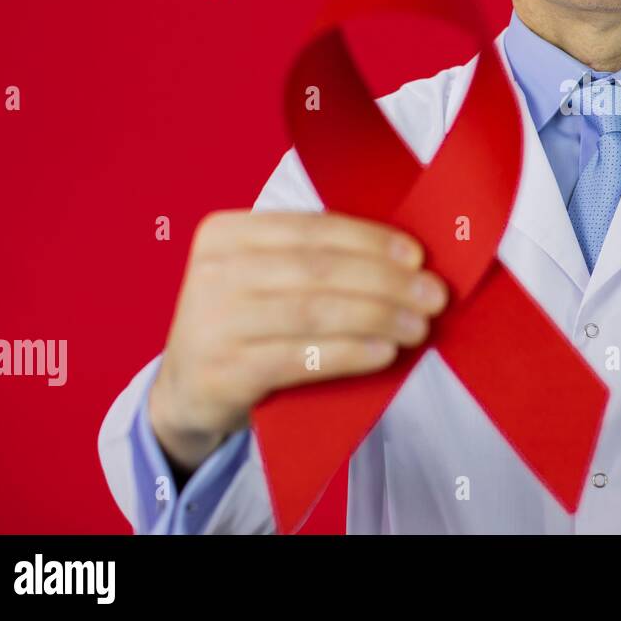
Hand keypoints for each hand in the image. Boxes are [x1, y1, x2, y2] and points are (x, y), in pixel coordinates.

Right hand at [148, 210, 448, 472]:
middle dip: (387, 281)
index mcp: (227, 233)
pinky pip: (300, 358)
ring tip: (418, 326)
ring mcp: (213, 323)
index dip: (371, 240)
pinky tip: (384, 352)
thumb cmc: (247, 324)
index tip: (417, 256)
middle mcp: (214, 272)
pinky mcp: (222, 372)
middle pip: (319, 270)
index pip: (313, 228)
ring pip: (315, 312)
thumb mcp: (265, 278)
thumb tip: (406, 261)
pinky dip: (350, 353)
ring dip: (378, 317)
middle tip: (433, 295)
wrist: (186, 391)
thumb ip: (317, 260)